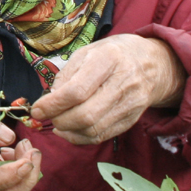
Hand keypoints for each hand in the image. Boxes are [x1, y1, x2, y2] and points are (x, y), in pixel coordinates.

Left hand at [30, 35, 186, 145]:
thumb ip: (66, 75)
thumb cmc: (112, 55)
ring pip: (93, 129)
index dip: (53, 104)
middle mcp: (123, 83)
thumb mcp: (87, 53)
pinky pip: (102, 136)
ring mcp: (130, 104)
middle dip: (59, 120)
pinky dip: (80, 138)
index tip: (37, 109)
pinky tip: (69, 130)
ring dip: (68, 131)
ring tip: (57, 121)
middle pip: (86, 115)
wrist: (153, 63)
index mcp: (108, 59)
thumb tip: (50, 101)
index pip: (77, 91)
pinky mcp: (132, 120)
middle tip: (47, 116)